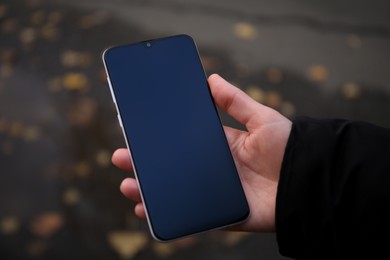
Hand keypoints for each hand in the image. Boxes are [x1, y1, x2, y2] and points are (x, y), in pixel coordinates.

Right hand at [112, 74, 291, 231]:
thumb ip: (236, 101)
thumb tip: (211, 78)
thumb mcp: (262, 118)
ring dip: (150, 191)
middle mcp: (215, 170)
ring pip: (176, 192)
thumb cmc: (289, 148)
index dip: (161, 141)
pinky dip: (169, 217)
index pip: (183, 143)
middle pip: (174, 168)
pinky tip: (148, 212)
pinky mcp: (222, 214)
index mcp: (222, 146)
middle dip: (147, 165)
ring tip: (129, 186)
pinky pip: (191, 217)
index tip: (138, 135)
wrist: (309, 182)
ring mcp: (217, 193)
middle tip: (122, 158)